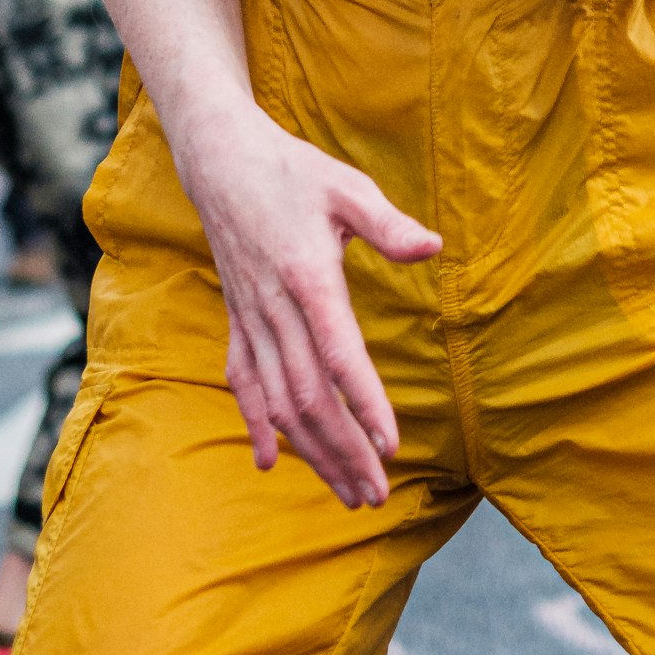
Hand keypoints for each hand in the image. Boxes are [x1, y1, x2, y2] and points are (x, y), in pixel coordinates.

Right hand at [178, 105, 440, 508]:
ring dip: (311, 452)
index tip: (391, 446)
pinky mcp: (236, 320)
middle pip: (309, 396)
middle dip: (343, 451)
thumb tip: (433, 246)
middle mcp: (274, 308)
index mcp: (307, 277)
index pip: (339, 354)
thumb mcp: (346, 187)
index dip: (364, 403)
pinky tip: (270, 461)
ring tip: (345, 491)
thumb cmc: (293, 172)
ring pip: (278, 401)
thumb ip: (388, 224)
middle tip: (376, 493)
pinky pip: (243, 382)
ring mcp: (250, 318)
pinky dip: (255, 424)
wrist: (221, 161)